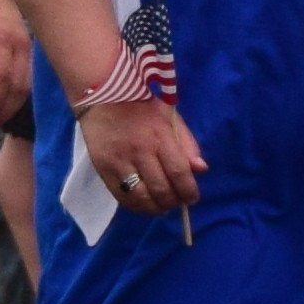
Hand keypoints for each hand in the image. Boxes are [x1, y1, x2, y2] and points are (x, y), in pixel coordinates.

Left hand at [0, 0, 28, 131]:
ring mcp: (28, 45)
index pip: (3, 79)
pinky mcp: (29, 47)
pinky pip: (27, 75)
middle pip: (20, 86)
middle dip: (4, 110)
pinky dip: (17, 92)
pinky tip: (4, 103)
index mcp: (3, 40)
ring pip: (27, 84)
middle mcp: (21, 44)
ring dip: (12, 105)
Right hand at [81, 90, 206, 218]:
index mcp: (160, 137)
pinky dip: (136, 206)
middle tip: (177, 201)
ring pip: (141, 197)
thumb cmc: (142, 106)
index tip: (192, 198)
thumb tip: (201, 170)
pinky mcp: (103, 168)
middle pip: (161, 189)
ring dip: (156, 208)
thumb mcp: (170, 118)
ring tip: (161, 207)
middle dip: (173, 201)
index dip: (188, 191)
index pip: (179, 173)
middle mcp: (140, 151)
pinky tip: (143, 204)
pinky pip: (121, 196)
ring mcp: (119, 162)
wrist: (102, 96)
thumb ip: (187, 144)